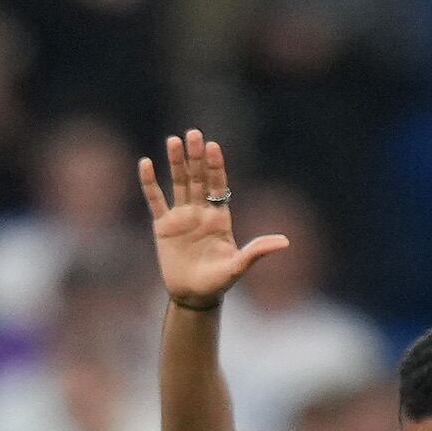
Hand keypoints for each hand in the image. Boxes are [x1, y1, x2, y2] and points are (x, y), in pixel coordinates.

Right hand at [141, 129, 283, 309]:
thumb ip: (258, 251)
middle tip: (194, 134)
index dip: (215, 166)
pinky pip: (156, 200)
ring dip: (176, 162)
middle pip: (197, 178)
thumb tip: (286, 242)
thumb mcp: (239, 266)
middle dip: (196, 157)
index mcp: (220, 217)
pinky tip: (146, 164)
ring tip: (173, 140)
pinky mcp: (163, 226)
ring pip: (178, 183)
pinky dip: (150, 183)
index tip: (213, 147)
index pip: (218, 186)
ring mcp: (182, 217)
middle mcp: (201, 212)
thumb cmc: (219, 283)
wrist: (194, 296)